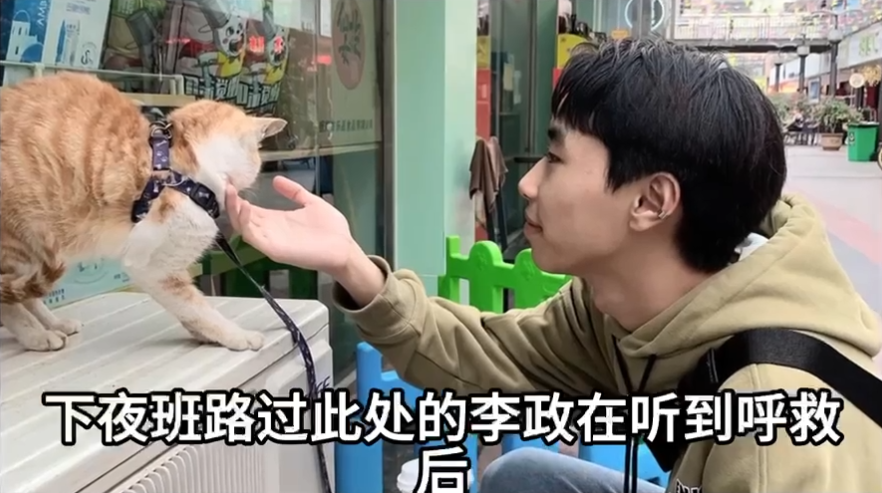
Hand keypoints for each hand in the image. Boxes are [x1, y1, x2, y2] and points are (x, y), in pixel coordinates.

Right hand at [225, 176, 358, 276]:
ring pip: (242, 227)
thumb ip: (294, 192)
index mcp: (275, 220)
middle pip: (241, 217)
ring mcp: (270, 240)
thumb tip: (276, 180)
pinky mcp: (273, 249)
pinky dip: (245, 223)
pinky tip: (245, 207)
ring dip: (233, 210)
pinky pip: (253, 237)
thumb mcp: (311, 203)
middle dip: (230, 202)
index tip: (229, 181)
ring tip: (230, 193)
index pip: (249, 209)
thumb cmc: (331, 229)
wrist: (345, 248)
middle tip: (223, 184)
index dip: (237, 197)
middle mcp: (269, 230)